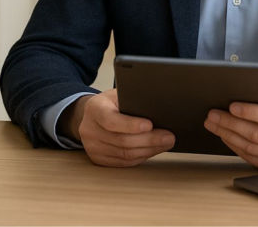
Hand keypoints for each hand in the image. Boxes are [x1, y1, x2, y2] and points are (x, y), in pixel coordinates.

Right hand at [60, 89, 174, 166]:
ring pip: (125, 154)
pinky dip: (141, 157)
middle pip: (122, 140)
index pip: (111, 120)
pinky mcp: (99, 159)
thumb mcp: (118, 94)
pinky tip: (153, 150)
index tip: (150, 124)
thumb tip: (158, 108)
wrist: (92, 116)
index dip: (131, 125)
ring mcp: (92, 147)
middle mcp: (89, 130)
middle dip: (149, 139)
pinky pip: (124, 162)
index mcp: (94, 109)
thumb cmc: (111, 103)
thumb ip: (132, 100)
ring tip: (166, 143)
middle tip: (168, 137)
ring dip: (149, 150)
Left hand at [203, 75, 257, 171]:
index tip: (232, 106)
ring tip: (213, 123)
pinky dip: (234, 146)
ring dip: (228, 135)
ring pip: (251, 148)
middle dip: (231, 123)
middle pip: (257, 134)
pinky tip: (224, 135)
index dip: (250, 112)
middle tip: (213, 114)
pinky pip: (250, 157)